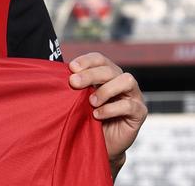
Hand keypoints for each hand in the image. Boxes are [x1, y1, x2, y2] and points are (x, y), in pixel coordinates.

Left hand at [68, 52, 146, 176]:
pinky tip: (97, 115)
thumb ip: (76, 86)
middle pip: (110, 69)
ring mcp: (134, 96)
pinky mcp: (140, 112)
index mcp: (107, 74)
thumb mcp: (80, 99)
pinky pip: (129, 105)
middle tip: (74, 83)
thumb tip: (61, 73)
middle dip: (90, 74)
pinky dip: (111, 109)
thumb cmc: (89, 118)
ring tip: (91, 102)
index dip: (86, 61)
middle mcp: (122, 81)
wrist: (102, 143)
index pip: (99, 59)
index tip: (71, 68)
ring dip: (105, 90)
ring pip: (126, 80)